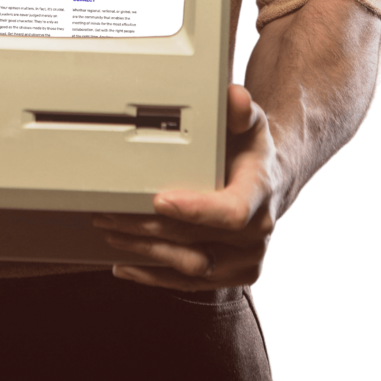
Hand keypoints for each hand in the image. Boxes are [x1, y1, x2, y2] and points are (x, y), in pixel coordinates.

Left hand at [91, 84, 281, 291]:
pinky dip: (154, 276)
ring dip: (146, 251)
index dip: (195, 210)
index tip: (159, 199)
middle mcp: (258, 233)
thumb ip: (239, 110)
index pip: (232, 212)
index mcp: (261, 193)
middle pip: (198, 239)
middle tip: (111, 212)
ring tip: (111, 232)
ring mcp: (246, 259)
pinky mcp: (231, 276)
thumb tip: (234, 97)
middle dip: (150, 226)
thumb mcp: (249, 122)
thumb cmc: (250, 150)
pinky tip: (126, 265)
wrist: (269, 182)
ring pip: (190, 266)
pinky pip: (190, 284)